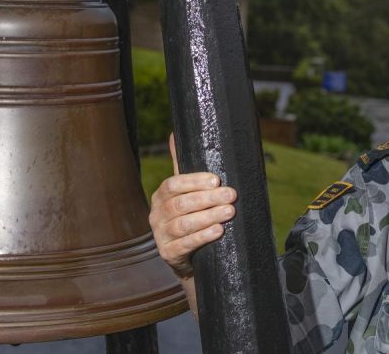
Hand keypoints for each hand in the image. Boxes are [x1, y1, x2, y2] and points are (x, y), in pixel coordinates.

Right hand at [149, 134, 236, 277]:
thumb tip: (174, 133)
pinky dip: (202, 237)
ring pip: (183, 224)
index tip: (217, 180)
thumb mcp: (185, 192)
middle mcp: (156, 214)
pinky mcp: (168, 254)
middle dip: (208, 199)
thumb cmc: (190, 216)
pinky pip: (184, 245)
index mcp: (161, 196)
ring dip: (208, 217)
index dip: (194, 181)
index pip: (174, 184)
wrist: (188, 255)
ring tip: (229, 212)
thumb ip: (182, 165)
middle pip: (180, 204)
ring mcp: (160, 235)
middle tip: (231, 195)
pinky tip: (218, 231)